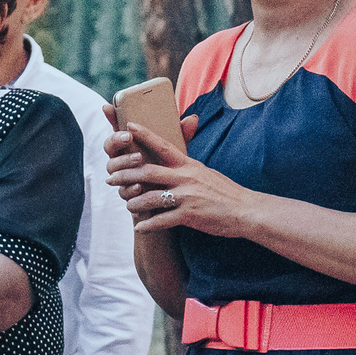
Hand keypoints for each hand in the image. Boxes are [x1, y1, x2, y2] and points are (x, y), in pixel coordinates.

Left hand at [102, 112, 244, 236]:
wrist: (245, 210)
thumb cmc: (224, 192)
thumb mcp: (205, 172)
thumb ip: (187, 166)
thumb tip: (173, 159)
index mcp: (189, 165)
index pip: (163, 145)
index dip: (144, 135)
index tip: (128, 126)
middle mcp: (186, 177)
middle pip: (148, 172)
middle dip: (125, 174)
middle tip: (110, 178)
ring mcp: (187, 196)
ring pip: (151, 197)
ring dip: (134, 202)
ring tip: (127, 206)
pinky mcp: (190, 215)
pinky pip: (163, 220)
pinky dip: (149, 225)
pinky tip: (140, 228)